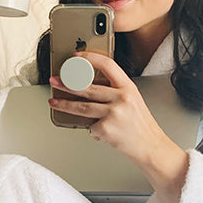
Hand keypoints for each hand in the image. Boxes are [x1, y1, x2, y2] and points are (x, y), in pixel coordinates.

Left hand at [49, 52, 189, 202]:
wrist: (149, 144)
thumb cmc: (138, 123)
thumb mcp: (131, 99)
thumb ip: (114, 91)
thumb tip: (87, 85)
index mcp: (128, 86)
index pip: (107, 64)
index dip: (89, 58)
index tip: (75, 58)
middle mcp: (121, 97)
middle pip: (88, 88)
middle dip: (67, 84)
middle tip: (55, 81)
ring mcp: (113, 113)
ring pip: (82, 107)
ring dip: (65, 104)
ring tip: (54, 102)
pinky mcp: (106, 128)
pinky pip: (90, 126)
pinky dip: (92, 129)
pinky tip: (100, 131)